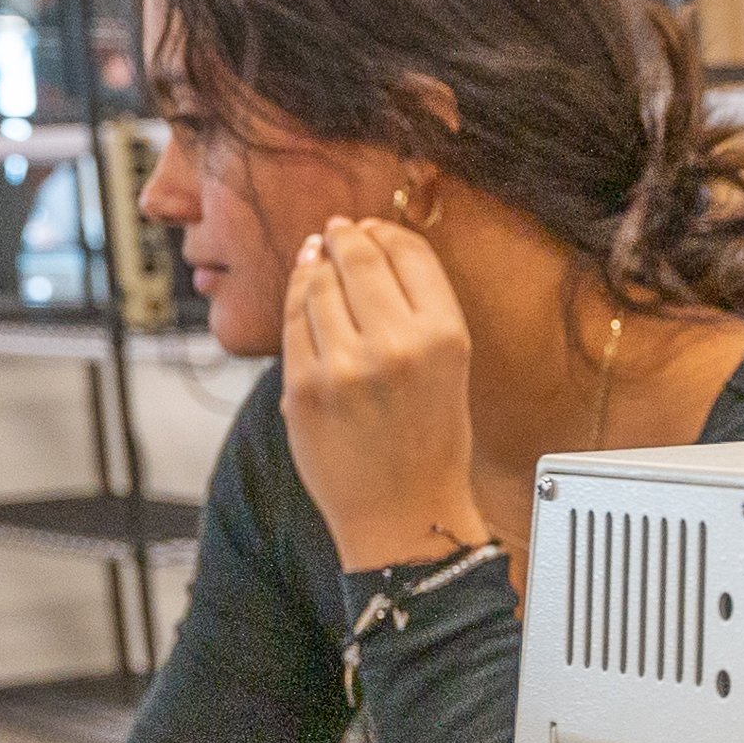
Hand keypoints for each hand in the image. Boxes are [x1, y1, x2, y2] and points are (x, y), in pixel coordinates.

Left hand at [281, 214, 492, 572]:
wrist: (404, 515)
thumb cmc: (429, 442)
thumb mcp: (450, 367)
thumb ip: (417, 308)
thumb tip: (368, 244)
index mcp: (445, 337)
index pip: (410, 254)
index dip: (386, 231)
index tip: (372, 227)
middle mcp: (397, 346)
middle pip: (360, 258)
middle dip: (346, 236)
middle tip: (338, 230)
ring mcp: (344, 367)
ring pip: (320, 284)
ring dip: (317, 262)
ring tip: (319, 255)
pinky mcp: (303, 388)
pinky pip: (293, 322)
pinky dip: (296, 297)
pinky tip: (303, 288)